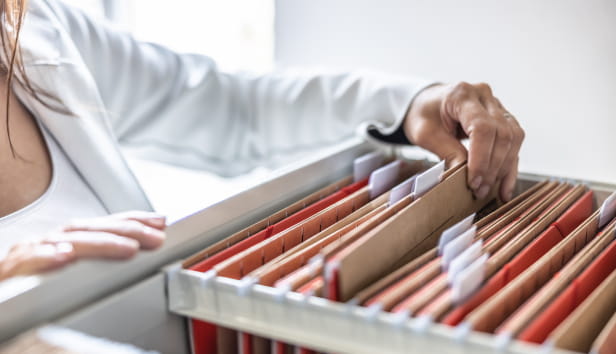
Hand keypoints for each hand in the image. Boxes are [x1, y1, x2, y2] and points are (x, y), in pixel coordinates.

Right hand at [0, 211, 165, 279]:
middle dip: (127, 230)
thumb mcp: (68, 263)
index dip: (134, 220)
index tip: (161, 221)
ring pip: (68, 241)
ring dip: (100, 243)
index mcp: (68, 238)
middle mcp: (52, 240)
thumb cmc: (31, 277)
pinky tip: (64, 256)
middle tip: (156, 237)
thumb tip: (134, 248)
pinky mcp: (11, 269)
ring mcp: (32, 252)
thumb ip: (97, 256)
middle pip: (93, 228)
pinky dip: (46, 256)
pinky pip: (28, 261)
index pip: (105, 224)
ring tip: (128, 247)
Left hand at [404, 82, 524, 201]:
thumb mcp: (425, 134)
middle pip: (501, 134)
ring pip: (513, 138)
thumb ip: (446, 151)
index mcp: (462, 95)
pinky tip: (504, 186)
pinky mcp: (503, 119)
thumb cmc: (423, 115)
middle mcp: (484, 96)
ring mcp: (497, 106)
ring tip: (491, 191)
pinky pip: (513, 143)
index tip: (473, 181)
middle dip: (492, 167)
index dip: (481, 158)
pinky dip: (510, 166)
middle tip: (479, 190)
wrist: (428, 103)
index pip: (482, 128)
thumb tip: (465, 176)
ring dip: (504, 169)